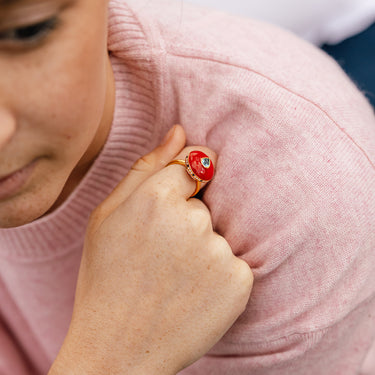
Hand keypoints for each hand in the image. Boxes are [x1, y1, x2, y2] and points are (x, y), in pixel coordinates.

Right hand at [50, 125, 252, 374]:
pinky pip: (235, 262)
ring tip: (174, 278)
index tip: (172, 208)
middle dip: (188, 221)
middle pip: (206, 203)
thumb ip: (146, 168)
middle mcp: (192, 222)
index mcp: (155, 199)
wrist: (117, 348)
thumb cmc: (107, 277)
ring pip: (219, 233)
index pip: (195, 164)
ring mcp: (219, 253)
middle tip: (160, 256)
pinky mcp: (240, 282)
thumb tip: (180, 131)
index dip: (182, 188)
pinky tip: (193, 294)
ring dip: (202, 248)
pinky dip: (219, 274)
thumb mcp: (108, 216)